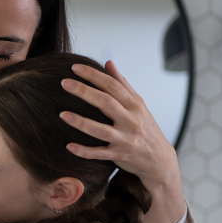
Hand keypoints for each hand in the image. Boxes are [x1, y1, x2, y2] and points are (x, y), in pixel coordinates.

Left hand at [60, 61, 185, 222]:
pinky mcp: (119, 156)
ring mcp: (125, 139)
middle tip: (64, 83)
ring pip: (101, 130)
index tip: (74, 67)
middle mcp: (131, 120)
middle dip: (85, 92)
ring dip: (81, 122)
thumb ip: (122, 84)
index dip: (93, 75)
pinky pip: (99, 154)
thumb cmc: (145, 127)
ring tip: (62, 114)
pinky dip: (84, 151)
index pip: (112, 85)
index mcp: (134, 104)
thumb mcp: (138, 104)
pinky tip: (69, 146)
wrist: (159, 159)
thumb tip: (108, 62)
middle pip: (106, 103)